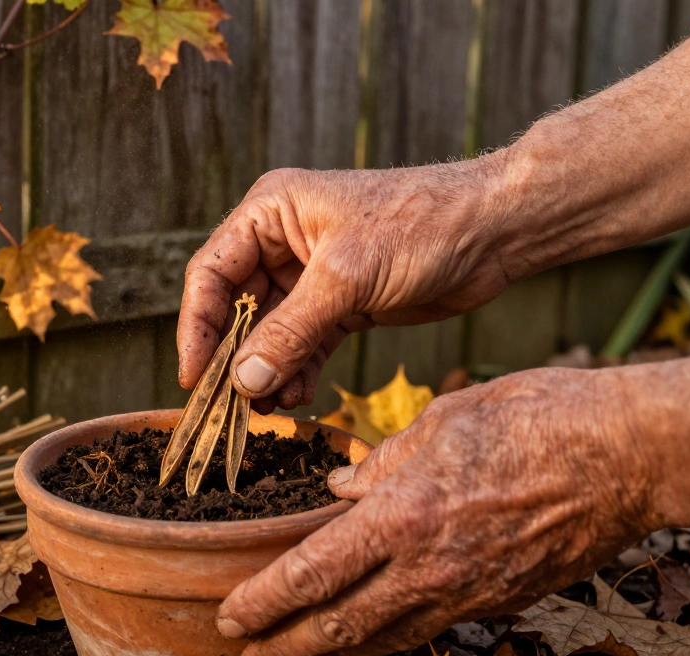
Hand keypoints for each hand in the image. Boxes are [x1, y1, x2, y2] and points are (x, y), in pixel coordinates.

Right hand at [178, 158, 521, 411]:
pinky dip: (296, 372)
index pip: (212, 273)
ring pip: (268, 333)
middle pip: (235, 308)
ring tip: (266, 409)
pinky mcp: (341, 303)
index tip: (193, 377)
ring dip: (265, 372)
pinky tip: (296, 398)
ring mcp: (311, 275)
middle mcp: (283, 241)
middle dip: (232, 358)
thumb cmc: (422, 225)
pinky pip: (303, 344)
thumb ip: (290, 332)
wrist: (496, 230)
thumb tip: (242, 382)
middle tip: (226, 406)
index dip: (197, 327)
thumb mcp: (347, 278)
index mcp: (271, 212)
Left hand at [212, 366, 664, 655]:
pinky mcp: (500, 600)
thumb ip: (382, 463)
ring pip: (384, 638)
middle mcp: (428, 568)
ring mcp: (468, 593)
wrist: (627, 456)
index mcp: (402, 517)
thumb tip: (343, 488)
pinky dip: (390, 641)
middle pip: (339, 625)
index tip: (232, 616)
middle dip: (286, 649)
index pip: (312, 575)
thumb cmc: (534, 420)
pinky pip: (429, 629)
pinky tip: (372, 642)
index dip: (265, 603)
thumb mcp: (440, 421)